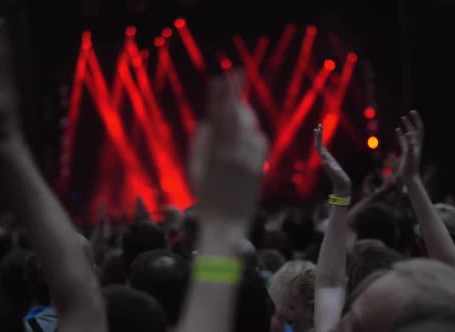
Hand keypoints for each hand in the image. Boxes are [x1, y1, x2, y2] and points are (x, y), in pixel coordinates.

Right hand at [190, 70, 268, 224]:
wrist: (226, 223)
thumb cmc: (204, 199)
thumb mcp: (195, 170)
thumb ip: (200, 145)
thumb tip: (207, 123)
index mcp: (214, 153)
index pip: (218, 115)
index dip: (220, 94)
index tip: (219, 77)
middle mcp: (233, 153)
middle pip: (236, 114)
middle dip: (236, 92)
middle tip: (236, 74)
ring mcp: (249, 160)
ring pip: (250, 125)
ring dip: (245, 109)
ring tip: (240, 98)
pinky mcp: (259, 167)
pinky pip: (259, 140)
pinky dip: (254, 128)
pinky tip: (250, 123)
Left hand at [314, 124, 350, 195]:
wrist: (342, 186)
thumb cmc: (340, 180)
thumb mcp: (336, 173)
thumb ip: (330, 168)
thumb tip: (324, 161)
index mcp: (325, 159)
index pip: (319, 146)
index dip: (318, 138)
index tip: (318, 129)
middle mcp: (325, 159)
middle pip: (319, 145)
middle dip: (318, 136)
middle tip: (319, 126)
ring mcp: (327, 161)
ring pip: (321, 148)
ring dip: (320, 140)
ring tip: (319, 131)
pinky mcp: (331, 163)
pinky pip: (325, 152)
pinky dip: (323, 146)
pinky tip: (323, 145)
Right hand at [396, 110, 423, 181]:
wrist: (410, 177)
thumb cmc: (410, 167)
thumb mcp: (410, 155)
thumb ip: (410, 144)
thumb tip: (409, 134)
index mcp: (417, 144)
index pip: (419, 129)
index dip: (416, 120)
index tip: (412, 112)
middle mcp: (415, 144)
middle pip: (415, 130)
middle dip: (412, 121)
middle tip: (408, 113)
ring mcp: (411, 147)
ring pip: (409, 134)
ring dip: (407, 126)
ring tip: (402, 118)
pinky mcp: (406, 151)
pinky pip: (403, 140)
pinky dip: (401, 134)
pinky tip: (397, 130)